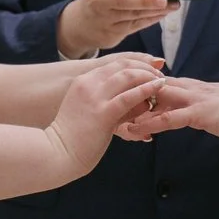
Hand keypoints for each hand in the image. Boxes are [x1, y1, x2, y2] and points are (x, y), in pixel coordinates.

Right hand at [45, 54, 165, 175]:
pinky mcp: (103, 113)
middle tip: (159, 74)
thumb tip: (141, 102)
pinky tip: (159, 88)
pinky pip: (129, 96)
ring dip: (148, 76)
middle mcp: (88, 84)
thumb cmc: (75, 138)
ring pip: (128, 76)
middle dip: (144, 67)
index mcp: (83, 82)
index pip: (114, 65)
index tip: (149, 70)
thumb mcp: (91, 112)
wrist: (56, 154)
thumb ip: (113, 104)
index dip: (135, 64)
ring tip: (161, 81)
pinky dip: (147, 89)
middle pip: (122, 65)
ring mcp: (95, 97)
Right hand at [58, 0, 172, 57]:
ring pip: (133, 15)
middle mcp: (102, 1)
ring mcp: (106, 20)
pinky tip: (163, 14)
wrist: (79, 24)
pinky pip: (135, 26)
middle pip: (124, 1)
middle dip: (146, 1)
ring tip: (173, 6)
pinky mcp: (112, 34)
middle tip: (165, 0)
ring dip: (155, 11)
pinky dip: (150, 20)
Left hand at [124, 78, 218, 142]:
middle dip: (131, 97)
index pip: (162, 84)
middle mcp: (193, 88)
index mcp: (197, 87)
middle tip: (110, 107)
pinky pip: (170, 118)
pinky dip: (151, 124)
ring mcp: (196, 99)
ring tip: (115, 121)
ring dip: (135, 111)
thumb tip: (192, 111)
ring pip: (157, 101)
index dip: (141, 90)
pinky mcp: (200, 113)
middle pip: (154, 88)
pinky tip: (137, 132)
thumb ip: (203, 106)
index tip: (121, 98)